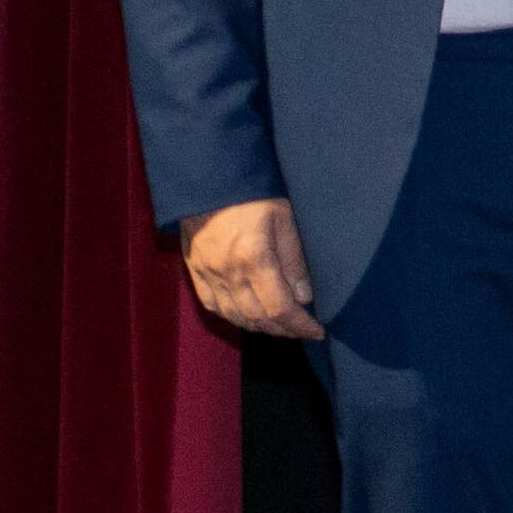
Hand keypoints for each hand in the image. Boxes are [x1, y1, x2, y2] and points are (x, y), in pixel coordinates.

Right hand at [185, 196, 320, 338]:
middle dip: (283, 330)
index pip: (279, 307)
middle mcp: (227, 271)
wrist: (208, 181)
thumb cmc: (253, 195)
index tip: (317, 331)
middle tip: (303, 330)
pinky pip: (213, 306)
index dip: (299, 325)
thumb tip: (304, 296)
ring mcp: (207, 273)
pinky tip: (251, 318)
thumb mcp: (286, 219)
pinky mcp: (195, 271)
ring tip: (282, 326)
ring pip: (234, 316)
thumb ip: (294, 260)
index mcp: (253, 257)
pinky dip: (234, 318)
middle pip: (256, 318)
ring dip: (260, 327)